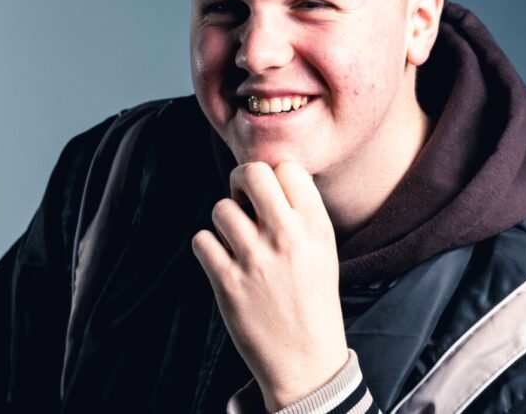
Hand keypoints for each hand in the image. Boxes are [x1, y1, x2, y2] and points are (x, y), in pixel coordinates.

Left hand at [192, 160, 347, 410]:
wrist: (305, 358)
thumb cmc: (312, 295)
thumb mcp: (322, 246)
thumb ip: (301, 209)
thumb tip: (267, 173)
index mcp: (314, 225)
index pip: (287, 167)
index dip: (274, 175)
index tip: (269, 194)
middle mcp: (287, 236)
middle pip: (252, 173)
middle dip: (240, 180)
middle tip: (241, 197)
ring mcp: (256, 259)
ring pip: (221, 208)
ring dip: (224, 220)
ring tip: (236, 239)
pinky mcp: (228, 283)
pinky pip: (202, 240)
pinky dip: (207, 247)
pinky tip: (222, 259)